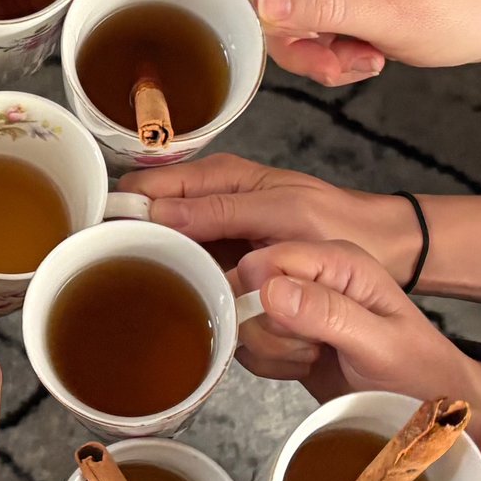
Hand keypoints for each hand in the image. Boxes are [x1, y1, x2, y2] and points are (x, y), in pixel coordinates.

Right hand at [120, 154, 416, 279]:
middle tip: (126, 279)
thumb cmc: (339, 223)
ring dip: (163, 271)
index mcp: (220, 176)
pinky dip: (189, 286)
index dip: (119, 210)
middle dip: (137, 246)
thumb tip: (156, 214)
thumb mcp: (281, 213)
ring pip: (168, 252)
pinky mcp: (228, 266)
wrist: (380, 249)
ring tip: (154, 294)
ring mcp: (218, 235)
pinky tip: (189, 304)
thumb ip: (220, 211)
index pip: (147, 186)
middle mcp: (211, 201)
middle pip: (149, 222)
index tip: (99, 240)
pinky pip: (192, 274)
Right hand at [229, 241, 480, 406]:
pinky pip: (247, 346)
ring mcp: (293, 305)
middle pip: (243, 292)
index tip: (295, 331)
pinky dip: (269, 365)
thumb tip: (269, 289)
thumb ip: (328, 313)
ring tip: (314, 358)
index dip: (263, 299)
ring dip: (271, 351)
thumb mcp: (382, 344)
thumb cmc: (419, 372)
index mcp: (336, 261)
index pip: (264, 261)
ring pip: (241, 322)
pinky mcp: (282, 334)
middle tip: (312, 348)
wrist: (425, 406)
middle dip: (269, 331)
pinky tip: (303, 368)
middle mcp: (310, 276)